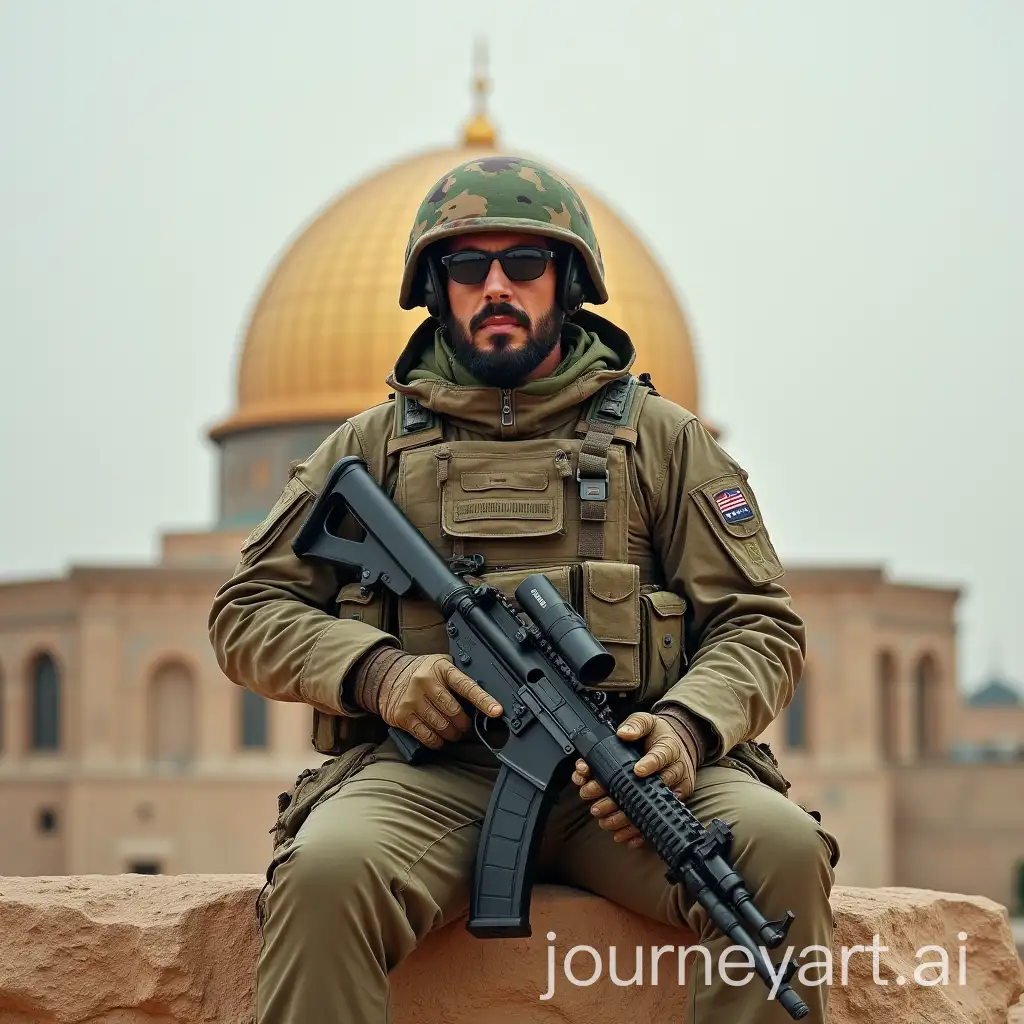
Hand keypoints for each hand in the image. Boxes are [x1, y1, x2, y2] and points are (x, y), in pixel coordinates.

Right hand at [354, 649, 501, 749]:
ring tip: (453, 731)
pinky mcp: (402, 715)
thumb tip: (484, 699)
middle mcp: (426, 682)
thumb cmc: (422, 672)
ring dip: (452, 734)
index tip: (496, 711)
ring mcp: (412, 699)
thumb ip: (459, 677)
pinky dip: (437, 741)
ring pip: (442, 727)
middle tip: (465, 725)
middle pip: (455, 712)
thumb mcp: (442, 665)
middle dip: (464, 724)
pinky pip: (427, 736)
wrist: (387, 675)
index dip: (483, 700)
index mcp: (441, 668)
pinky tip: (439, 737)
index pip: (466, 686)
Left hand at [572, 711, 698, 848]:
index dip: (650, 764)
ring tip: (604, 820)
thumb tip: (623, 733)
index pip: (661, 756)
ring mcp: (675, 790)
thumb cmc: (659, 735)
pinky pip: (656, 819)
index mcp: (668, 749)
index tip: (636, 770)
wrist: (679, 746)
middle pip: (651, 788)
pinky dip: (639, 831)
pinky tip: (624, 836)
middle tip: (599, 804)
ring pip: (651, 806)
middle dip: (622, 798)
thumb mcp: (648, 721)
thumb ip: (636, 724)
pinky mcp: (672, 804)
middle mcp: (675, 771)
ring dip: (627, 817)